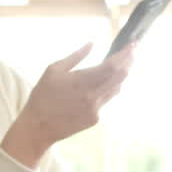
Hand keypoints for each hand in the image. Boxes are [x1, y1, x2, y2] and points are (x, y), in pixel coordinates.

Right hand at [1, 43, 132, 168]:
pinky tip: (105, 82)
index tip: (132, 44)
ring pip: (116, 88)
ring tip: (123, 63)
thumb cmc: (42, 96)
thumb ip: (75, 56)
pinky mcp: (95, 119)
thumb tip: (91, 44)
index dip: (125, 54)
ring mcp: (95, 109)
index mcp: (81, 81)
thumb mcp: (54, 70)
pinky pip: (106, 100)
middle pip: (120, 76)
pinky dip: (108, 88)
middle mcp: (92, 96)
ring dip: (121, 75)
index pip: (112, 66)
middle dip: (129, 61)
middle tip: (132, 50)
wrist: (38, 127)